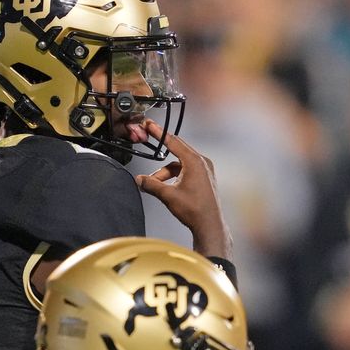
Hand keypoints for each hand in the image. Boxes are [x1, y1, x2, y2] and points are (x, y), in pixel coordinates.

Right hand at [135, 120, 232, 258]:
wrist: (210, 225)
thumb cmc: (194, 210)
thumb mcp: (168, 195)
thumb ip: (152, 185)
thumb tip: (139, 180)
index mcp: (194, 161)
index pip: (173, 141)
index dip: (159, 133)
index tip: (150, 124)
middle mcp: (201, 162)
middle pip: (177, 150)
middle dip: (161, 149)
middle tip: (149, 138)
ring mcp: (204, 170)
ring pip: (179, 164)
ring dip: (165, 172)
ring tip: (154, 184)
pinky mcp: (204, 178)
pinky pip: (185, 170)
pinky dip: (174, 176)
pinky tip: (165, 187)